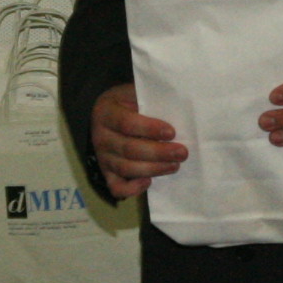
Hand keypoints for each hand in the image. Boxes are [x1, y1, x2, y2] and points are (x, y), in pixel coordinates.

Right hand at [92, 83, 186, 197]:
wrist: (108, 114)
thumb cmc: (129, 103)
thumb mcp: (135, 93)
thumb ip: (150, 99)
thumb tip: (179, 108)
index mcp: (106, 112)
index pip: (127, 123)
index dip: (150, 129)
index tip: (172, 132)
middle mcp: (101, 136)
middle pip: (129, 149)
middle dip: (159, 153)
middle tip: (182, 153)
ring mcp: (102, 157)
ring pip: (127, 168)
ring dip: (154, 169)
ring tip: (174, 165)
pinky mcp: (107, 173)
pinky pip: (116, 187)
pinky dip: (132, 189)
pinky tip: (149, 182)